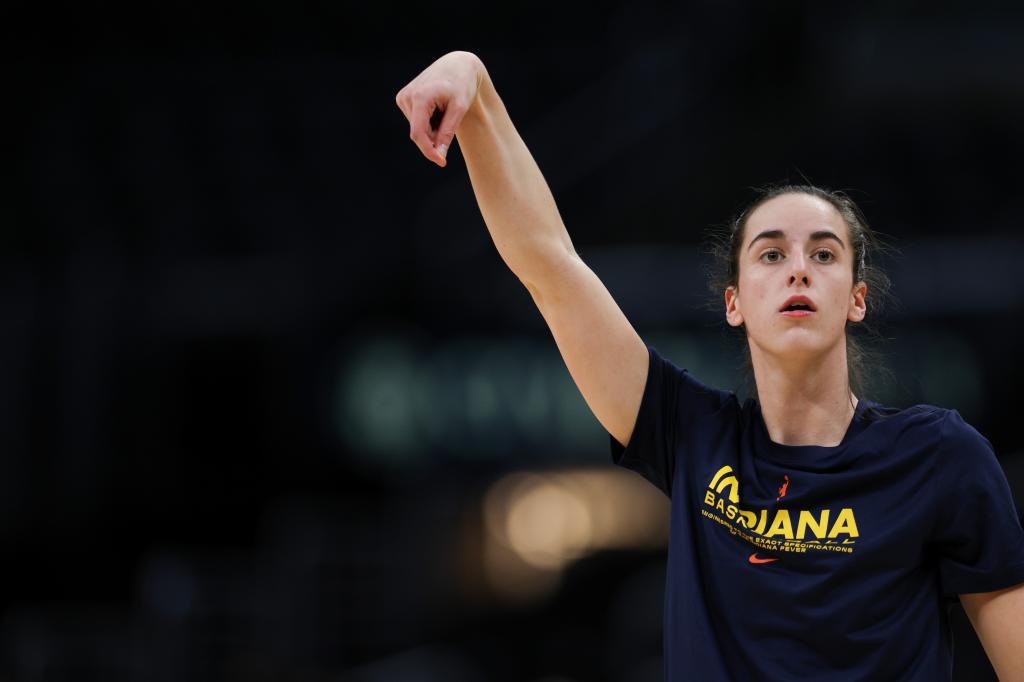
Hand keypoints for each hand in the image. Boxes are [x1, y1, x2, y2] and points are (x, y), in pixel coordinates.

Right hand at [395, 51, 483, 167]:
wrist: (458, 65)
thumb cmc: (462, 85)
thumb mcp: (459, 109)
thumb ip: (447, 132)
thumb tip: (438, 154)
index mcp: (419, 97)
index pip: (419, 133)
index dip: (428, 151)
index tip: (442, 162)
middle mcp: (407, 96)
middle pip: (418, 133)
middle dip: (435, 137)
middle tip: (452, 122)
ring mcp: (403, 97)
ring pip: (417, 129)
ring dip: (433, 128)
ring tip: (444, 109)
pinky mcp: (403, 98)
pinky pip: (416, 121)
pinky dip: (428, 121)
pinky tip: (437, 107)